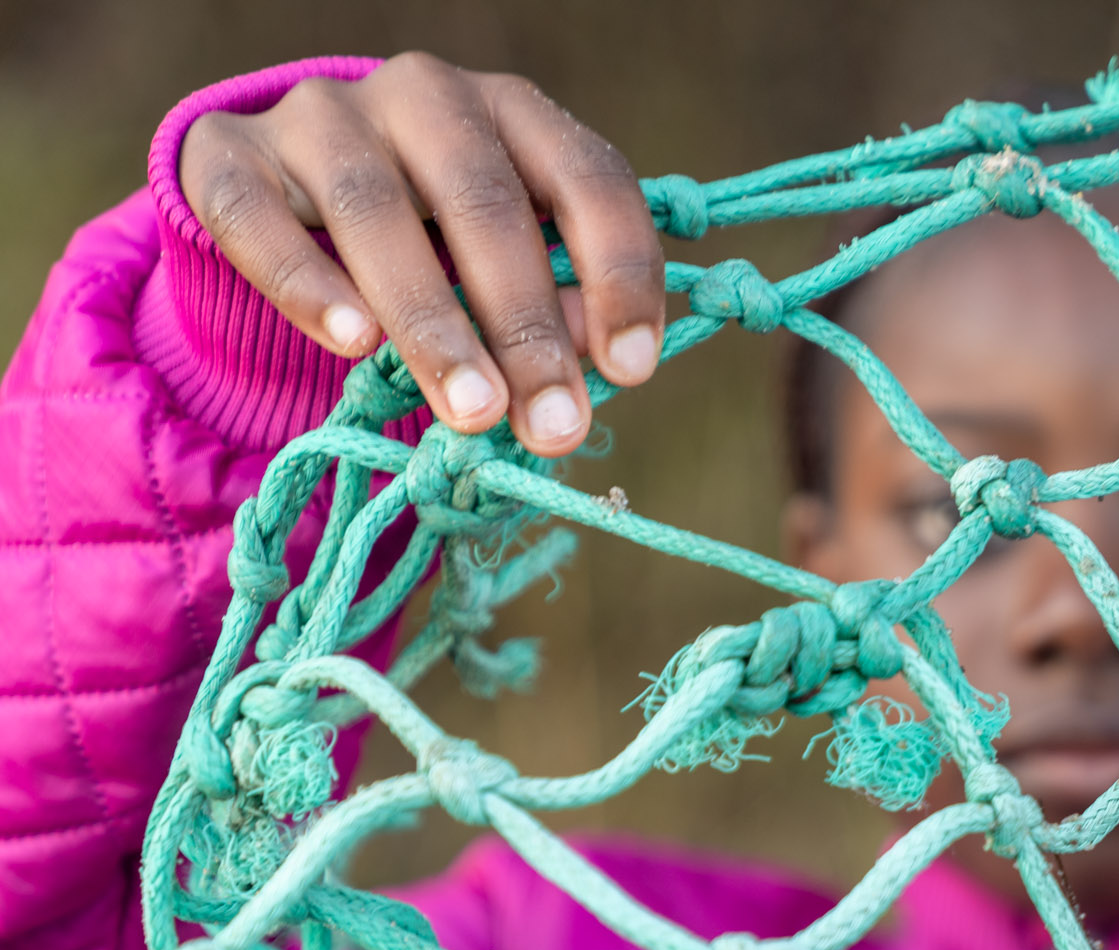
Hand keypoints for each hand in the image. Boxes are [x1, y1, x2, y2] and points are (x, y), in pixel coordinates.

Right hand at [179, 53, 664, 454]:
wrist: (285, 190)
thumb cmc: (432, 238)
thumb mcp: (507, 262)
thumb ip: (555, 298)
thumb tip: (590, 360)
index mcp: (514, 112)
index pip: (588, 177)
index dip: (619, 275)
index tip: (630, 371)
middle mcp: (423, 95)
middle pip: (482, 202)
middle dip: (525, 325)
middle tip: (551, 424)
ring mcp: (321, 115)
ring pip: (375, 211)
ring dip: (432, 322)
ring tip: (470, 411)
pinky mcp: (227, 151)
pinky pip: (258, 217)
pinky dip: (307, 283)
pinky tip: (353, 345)